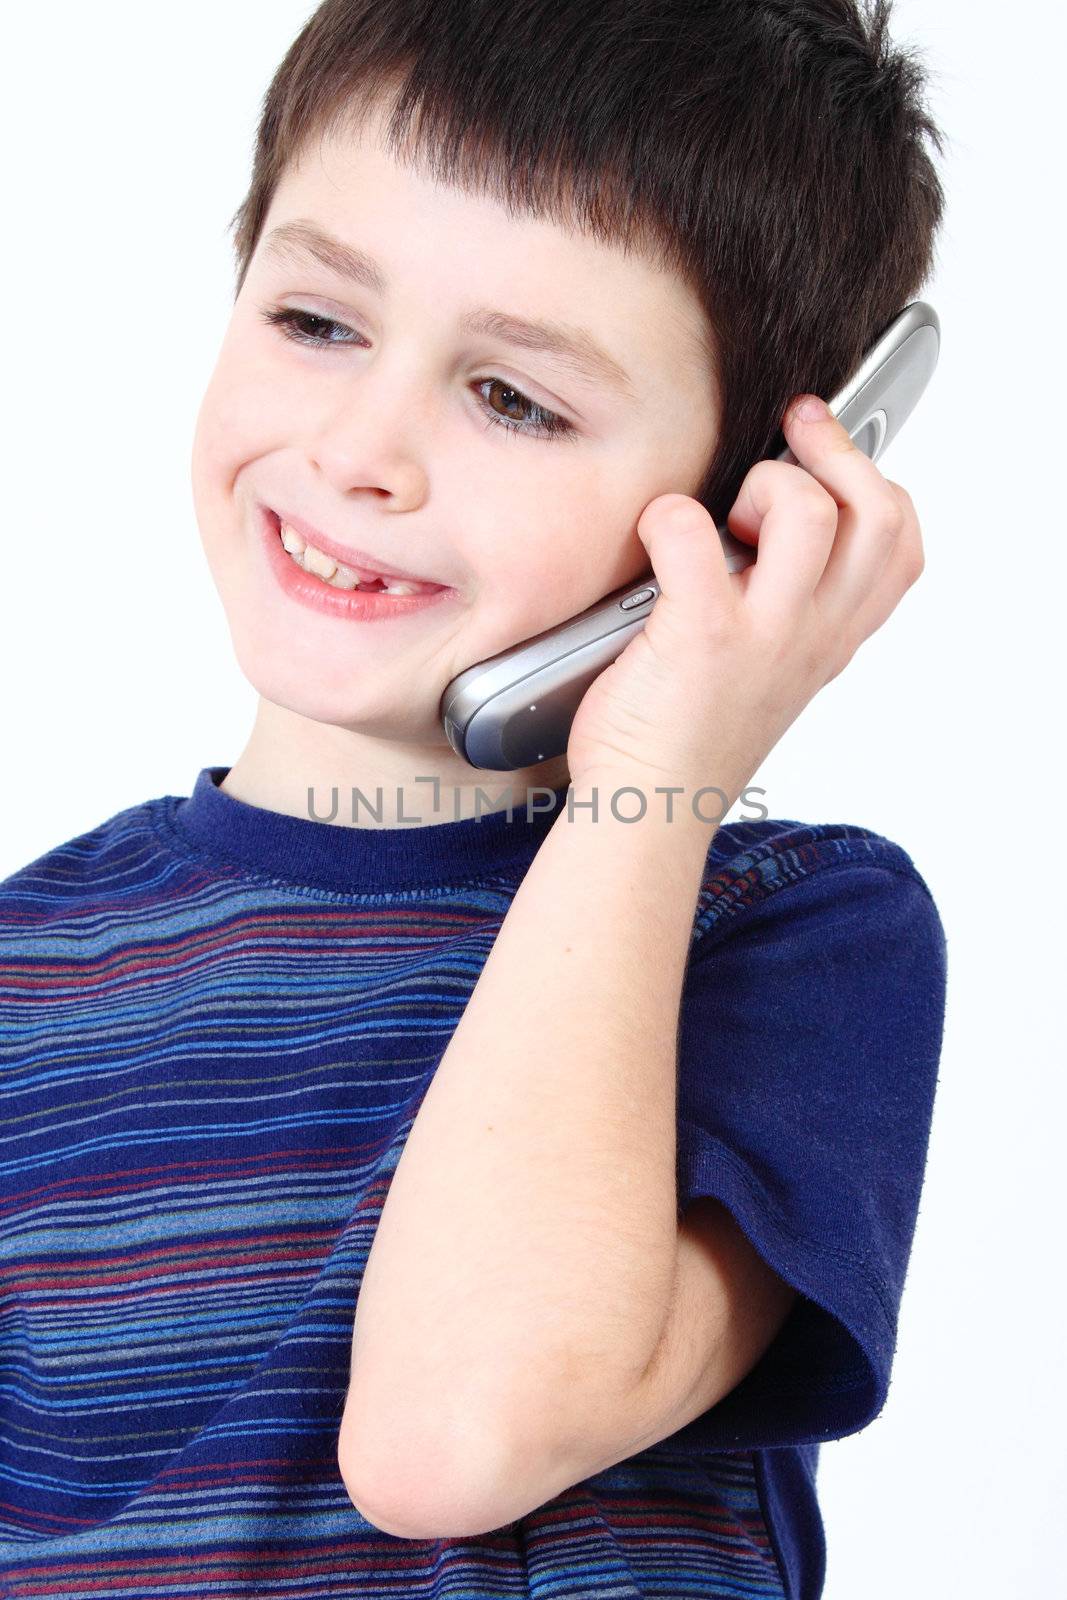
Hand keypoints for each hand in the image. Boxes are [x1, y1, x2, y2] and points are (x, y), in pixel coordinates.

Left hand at [564, 394, 925, 811]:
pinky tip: (653, 534)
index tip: (826, 453)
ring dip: (763, 484)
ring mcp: (763, 636)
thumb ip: (787, 610)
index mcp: (830, 639)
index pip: (901, 546)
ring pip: (808, 511)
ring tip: (724, 515)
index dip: (872, 483)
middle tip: (788, 437)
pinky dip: (666, 515)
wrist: (648, 812)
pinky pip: (691, 533)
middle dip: (832, 455)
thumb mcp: (768, 672)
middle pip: (879, 514)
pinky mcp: (701, 637)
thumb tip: (767, 530)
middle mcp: (811, 636)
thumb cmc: (688, 738)